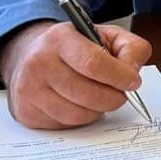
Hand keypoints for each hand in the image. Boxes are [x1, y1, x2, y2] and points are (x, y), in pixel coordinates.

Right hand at [0, 20, 151, 128]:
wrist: (31, 55)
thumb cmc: (73, 46)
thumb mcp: (103, 34)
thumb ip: (129, 47)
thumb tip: (133, 72)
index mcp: (60, 38)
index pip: (93, 63)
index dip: (118, 76)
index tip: (133, 82)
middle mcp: (39, 63)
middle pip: (87, 93)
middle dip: (113, 98)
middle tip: (121, 94)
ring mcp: (30, 90)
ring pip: (77, 114)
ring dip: (98, 110)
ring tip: (101, 97)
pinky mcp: (27, 113)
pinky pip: (65, 125)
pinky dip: (81, 118)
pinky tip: (81, 104)